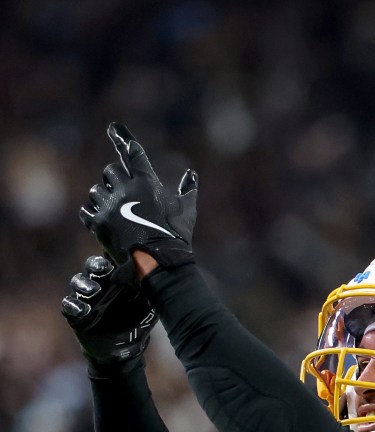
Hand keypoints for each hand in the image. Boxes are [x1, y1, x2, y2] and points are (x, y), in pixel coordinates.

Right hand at [61, 254, 157, 365]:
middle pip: (91, 266)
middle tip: (102, 269)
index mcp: (115, 279)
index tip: (114, 259)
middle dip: (94, 265)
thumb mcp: (147, 306)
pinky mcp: (75, 314)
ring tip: (93, 290)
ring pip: (77, 282)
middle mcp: (98, 284)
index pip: (109, 261)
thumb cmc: (136, 323)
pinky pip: (68, 304)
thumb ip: (149, 290)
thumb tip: (156, 273)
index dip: (109, 258)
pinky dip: (73, 304)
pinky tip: (82, 308)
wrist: (123, 351)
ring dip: (83, 284)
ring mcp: (85, 298)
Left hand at [79, 122, 197, 268]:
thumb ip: (188, 190)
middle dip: (114, 179)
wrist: (160, 263)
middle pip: (109, 171)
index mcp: (147, 183)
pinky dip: (92, 214)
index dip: (122, 138)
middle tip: (119, 191)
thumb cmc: (176, 237)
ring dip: (103, 197)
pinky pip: (87, 211)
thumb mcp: (186, 211)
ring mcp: (111, 207)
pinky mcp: (99, 224)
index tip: (113, 127)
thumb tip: (191, 174)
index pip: (132, 154)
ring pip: (96, 190)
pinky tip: (98, 219)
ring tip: (111, 209)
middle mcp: (126, 189)